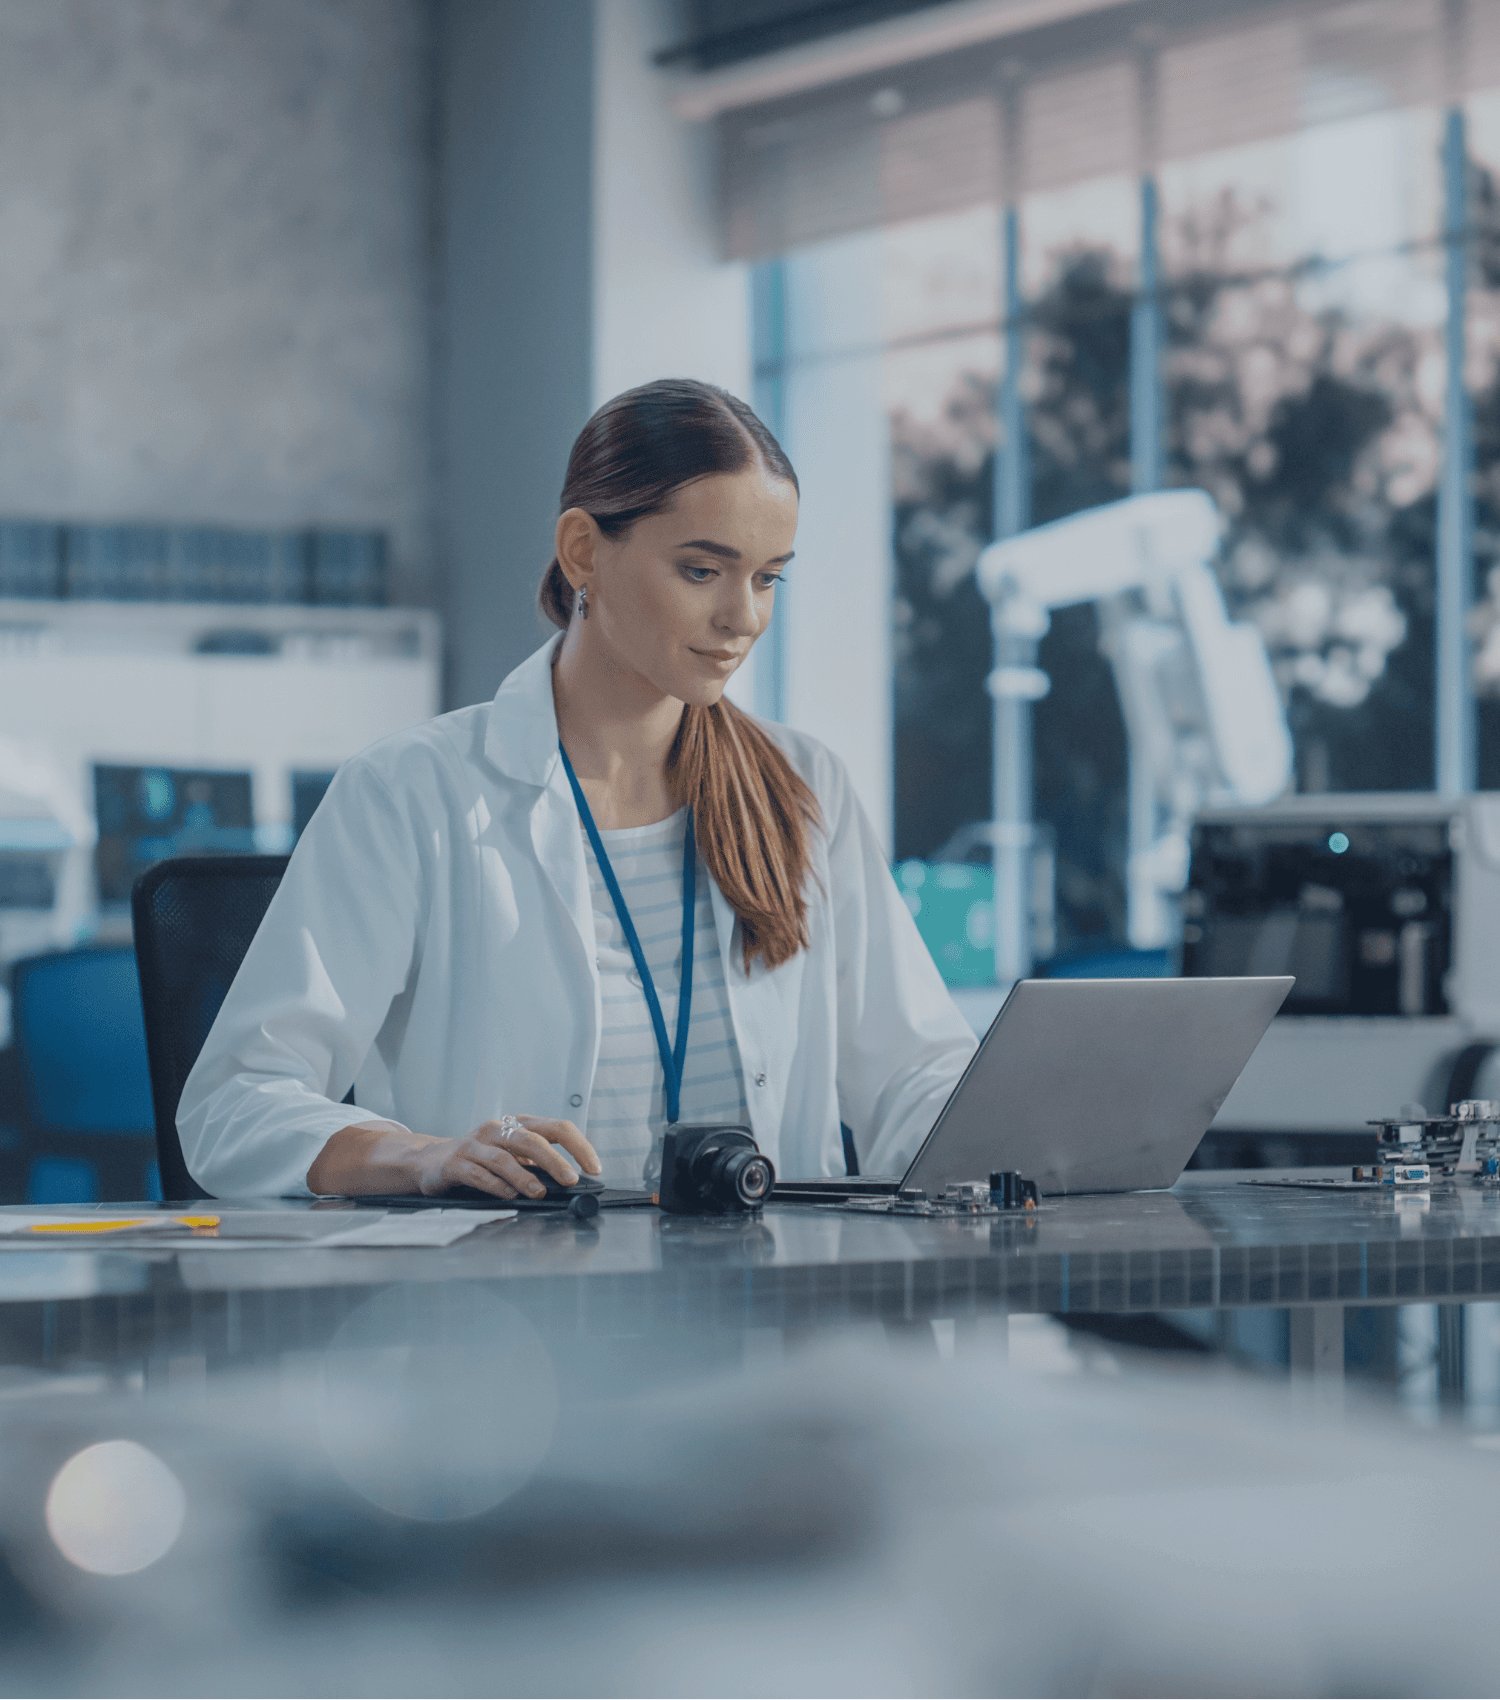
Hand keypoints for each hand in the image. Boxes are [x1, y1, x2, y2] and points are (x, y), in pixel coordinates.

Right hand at [415, 1115, 601, 1200]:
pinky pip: (478, 1174)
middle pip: (532, 1140)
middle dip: (555, 1161)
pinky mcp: (456, 1162)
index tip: (594, 1168)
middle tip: (571, 1180)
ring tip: (539, 1193)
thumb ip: (537, 1166)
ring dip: (524, 1177)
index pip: (557, 1127)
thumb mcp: (513, 1158)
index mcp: (519, 1125)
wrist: (431, 1160)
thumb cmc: (482, 1160)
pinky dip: (496, 1186)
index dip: (579, 1146)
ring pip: (504, 1158)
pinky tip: (508, 1196)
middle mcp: (498, 1130)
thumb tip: (570, 1185)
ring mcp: (476, 1145)